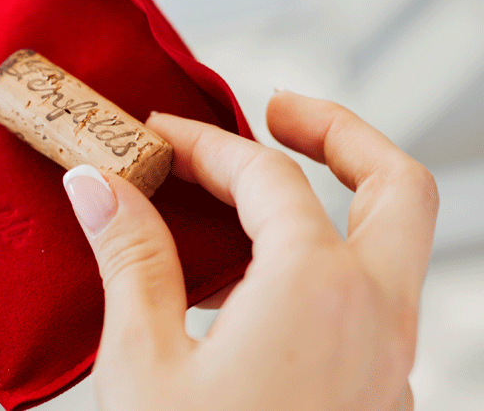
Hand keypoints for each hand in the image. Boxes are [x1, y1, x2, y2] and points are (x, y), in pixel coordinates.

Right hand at [62, 92, 437, 409]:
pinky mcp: (373, 397)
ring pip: (392, 247)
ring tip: (257, 193)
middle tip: (275, 111)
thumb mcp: (142, 365)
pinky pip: (368, 302)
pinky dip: (324, 263)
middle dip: (336, 133)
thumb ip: (130, 258)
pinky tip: (256, 284)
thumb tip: (99, 185)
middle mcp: (375, 320)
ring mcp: (388, 364)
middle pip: (394, 185)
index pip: (268, 179)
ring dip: (337, 200)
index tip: (158, 136)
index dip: (206, 144)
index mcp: (317, 295)